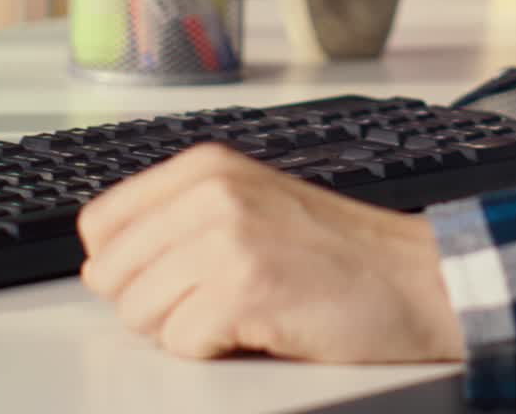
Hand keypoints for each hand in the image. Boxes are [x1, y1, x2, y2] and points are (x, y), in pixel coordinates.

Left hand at [78, 145, 464, 362]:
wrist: (415, 278)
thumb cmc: (339, 250)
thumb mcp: (249, 202)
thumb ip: (175, 217)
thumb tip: (101, 262)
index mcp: (205, 166)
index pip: (102, 223)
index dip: (126, 265)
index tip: (168, 274)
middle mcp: (210, 191)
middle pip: (113, 276)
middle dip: (156, 301)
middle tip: (217, 296)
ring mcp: (226, 237)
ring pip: (141, 313)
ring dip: (187, 326)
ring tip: (245, 306)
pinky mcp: (244, 288)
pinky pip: (182, 343)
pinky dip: (216, 349)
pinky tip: (263, 324)